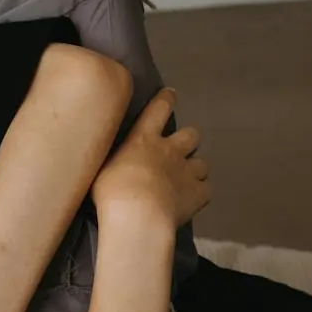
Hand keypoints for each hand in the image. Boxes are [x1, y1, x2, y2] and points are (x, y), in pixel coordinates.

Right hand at [92, 89, 210, 231]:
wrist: (138, 217)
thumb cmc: (112, 191)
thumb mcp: (103, 168)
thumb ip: (115, 159)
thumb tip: (113, 157)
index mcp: (144, 139)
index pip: (159, 109)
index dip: (166, 99)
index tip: (171, 95)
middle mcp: (170, 150)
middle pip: (191, 134)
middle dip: (187, 140)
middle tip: (178, 151)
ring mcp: (187, 171)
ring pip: (202, 163)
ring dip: (195, 169)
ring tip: (186, 178)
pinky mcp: (199, 194)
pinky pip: (208, 188)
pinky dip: (201, 192)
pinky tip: (193, 198)